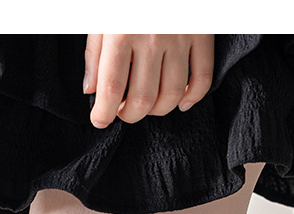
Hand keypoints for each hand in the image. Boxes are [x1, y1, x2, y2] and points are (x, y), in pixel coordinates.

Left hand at [83, 35, 214, 127]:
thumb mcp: (100, 14)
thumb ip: (94, 53)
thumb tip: (91, 91)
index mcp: (121, 32)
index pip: (110, 87)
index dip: (103, 113)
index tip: (99, 119)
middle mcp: (150, 37)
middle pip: (141, 99)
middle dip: (129, 115)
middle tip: (122, 111)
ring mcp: (179, 37)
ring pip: (171, 95)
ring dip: (157, 110)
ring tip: (146, 105)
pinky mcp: (202, 34)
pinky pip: (202, 78)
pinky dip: (192, 97)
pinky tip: (180, 102)